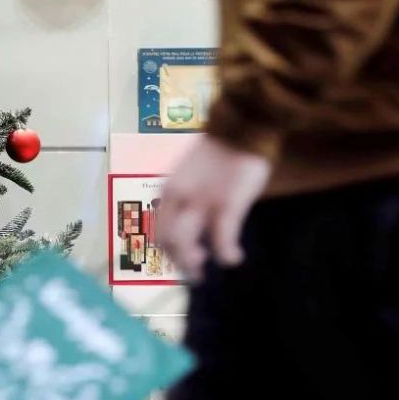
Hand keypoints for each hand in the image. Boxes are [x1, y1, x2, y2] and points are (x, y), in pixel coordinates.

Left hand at [158, 136, 271, 281]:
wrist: (241, 125)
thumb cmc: (220, 151)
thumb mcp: (192, 175)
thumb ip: (187, 198)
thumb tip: (192, 223)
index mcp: (168, 191)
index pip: (157, 230)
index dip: (167, 251)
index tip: (183, 260)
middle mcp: (177, 198)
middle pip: (165, 241)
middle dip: (178, 263)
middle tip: (195, 274)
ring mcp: (200, 202)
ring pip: (183, 244)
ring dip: (192, 265)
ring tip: (206, 273)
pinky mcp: (226, 203)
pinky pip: (221, 238)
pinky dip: (226, 253)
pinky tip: (234, 259)